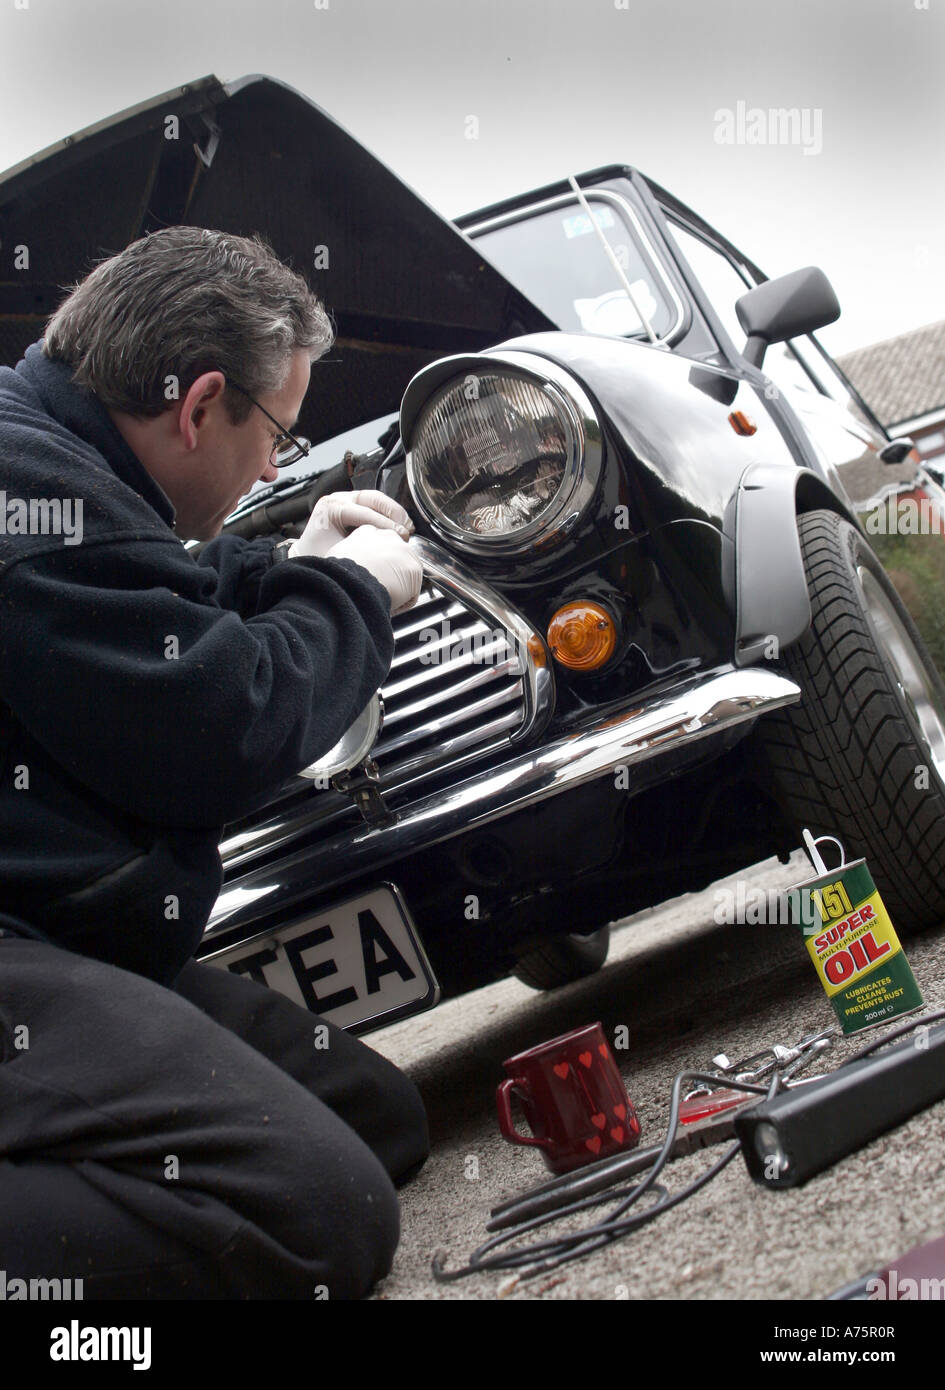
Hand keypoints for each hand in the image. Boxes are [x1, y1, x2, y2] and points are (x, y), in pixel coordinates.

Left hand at [289, 490, 413, 558]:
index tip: (400, 537)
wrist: (307, 559)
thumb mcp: (337, 554)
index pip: (365, 512)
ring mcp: (346, 500)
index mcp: (331, 508)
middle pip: (373, 498)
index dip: (386, 525)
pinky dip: (390, 514)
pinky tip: (400, 526)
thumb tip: (386, 550)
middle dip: (393, 513)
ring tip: (407, 527)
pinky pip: (375, 505)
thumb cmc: (318, 558)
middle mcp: (338, 500)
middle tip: (406, 529)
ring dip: (394, 512)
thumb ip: (359, 549)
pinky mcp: (354, 506)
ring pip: (376, 499)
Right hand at [327, 525, 422, 614]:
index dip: (375, 564)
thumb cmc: (337, 575)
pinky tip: (389, 604)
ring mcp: (404, 550)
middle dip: (389, 574)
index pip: (378, 545)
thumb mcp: (336, 557)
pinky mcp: (414, 568)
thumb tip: (347, 568)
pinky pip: (412, 592)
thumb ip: (347, 556)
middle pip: (395, 557)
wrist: (350, 583)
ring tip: (381, 599)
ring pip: (405, 575)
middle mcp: (387, 536)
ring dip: (397, 589)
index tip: (369, 576)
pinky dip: (403, 603)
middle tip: (377, 589)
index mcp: (366, 532)